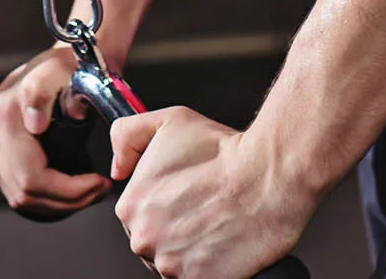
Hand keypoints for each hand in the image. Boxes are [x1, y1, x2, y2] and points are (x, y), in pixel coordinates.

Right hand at [0, 45, 111, 216]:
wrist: (71, 55)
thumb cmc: (74, 64)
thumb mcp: (62, 71)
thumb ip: (42, 91)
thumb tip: (33, 126)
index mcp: (3, 112)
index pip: (31, 175)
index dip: (67, 190)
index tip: (99, 182)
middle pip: (24, 190)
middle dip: (66, 198)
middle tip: (99, 190)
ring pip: (19, 194)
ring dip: (57, 201)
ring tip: (88, 191)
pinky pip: (17, 186)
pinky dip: (45, 195)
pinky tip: (69, 188)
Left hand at [111, 108, 310, 278]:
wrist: (267, 176)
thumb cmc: (223, 152)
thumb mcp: (166, 122)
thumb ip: (127, 137)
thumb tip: (118, 168)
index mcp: (131, 206)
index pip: (138, 216)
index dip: (164, 206)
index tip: (184, 199)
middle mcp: (144, 239)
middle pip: (154, 242)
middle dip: (175, 229)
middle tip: (202, 211)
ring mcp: (171, 265)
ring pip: (175, 263)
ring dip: (191, 249)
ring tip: (216, 225)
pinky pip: (197, 277)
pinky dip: (211, 266)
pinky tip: (224, 242)